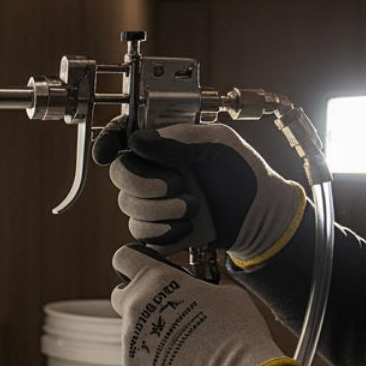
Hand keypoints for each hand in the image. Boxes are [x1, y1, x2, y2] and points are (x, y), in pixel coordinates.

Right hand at [92, 120, 306, 269]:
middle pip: (120, 174)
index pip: (124, 134)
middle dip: (145, 183)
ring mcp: (153, 200)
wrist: (260, 217)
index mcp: (165, 143)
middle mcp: (154, 170)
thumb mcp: (219, 143)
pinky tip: (186, 227)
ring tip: (194, 207)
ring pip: (127, 205)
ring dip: (161, 209)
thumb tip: (137, 140)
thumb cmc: (244, 174)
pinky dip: (162, 230)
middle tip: (177, 184)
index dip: (108, 141)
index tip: (105, 153)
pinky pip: (140, 231)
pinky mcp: (157, 228)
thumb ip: (179, 137)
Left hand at [110, 244, 299, 365]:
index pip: (124, 257)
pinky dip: (151, 358)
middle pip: (121, 294)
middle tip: (164, 309)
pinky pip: (136, 355)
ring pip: (131, 328)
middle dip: (137, 298)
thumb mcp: (226, 291)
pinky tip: (178, 364)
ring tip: (181, 344)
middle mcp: (136, 305)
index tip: (145, 269)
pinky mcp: (131, 365)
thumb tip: (197, 284)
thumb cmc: (237, 330)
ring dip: (148, 331)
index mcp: (156, 279)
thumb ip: (199, 282)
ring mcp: (130, 337)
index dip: (134, 261)